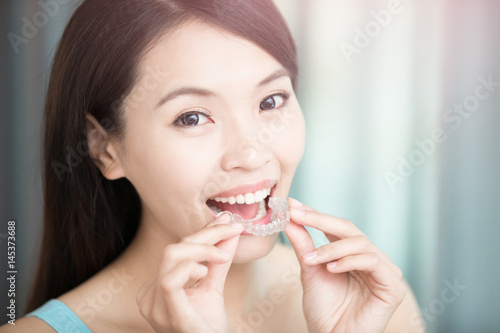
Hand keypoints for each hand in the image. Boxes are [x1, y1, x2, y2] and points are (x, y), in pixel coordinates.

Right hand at [136, 213, 243, 332]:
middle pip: (174, 249)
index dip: (203, 232)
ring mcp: (154, 306)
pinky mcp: (166, 313)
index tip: (228, 222)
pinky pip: (170, 280)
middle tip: (231, 229)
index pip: (177, 250)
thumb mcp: (213, 287)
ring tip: (222, 256)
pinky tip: (205, 271)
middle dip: (204, 235)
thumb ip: (219, 260)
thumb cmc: (208, 328)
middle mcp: (150, 296)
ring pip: (171, 257)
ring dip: (201, 248)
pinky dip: (191, 267)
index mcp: (157, 288)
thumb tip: (230, 229)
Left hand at [284, 198, 405, 332]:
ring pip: (361, 243)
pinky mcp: (393, 287)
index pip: (336, 227)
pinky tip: (331, 268)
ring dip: (332, 248)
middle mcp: (371, 259)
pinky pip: (373, 261)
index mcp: (353, 254)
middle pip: (349, 229)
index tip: (293, 206)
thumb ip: (304, 244)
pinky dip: (349, 261)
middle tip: (298, 215)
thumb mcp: (310, 270)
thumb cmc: (323, 310)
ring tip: (312, 259)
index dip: (315, 214)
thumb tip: (290, 217)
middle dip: (321, 219)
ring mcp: (384, 272)